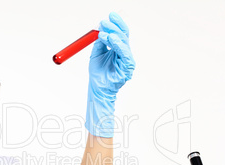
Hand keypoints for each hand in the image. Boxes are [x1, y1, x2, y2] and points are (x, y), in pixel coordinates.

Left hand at [85, 12, 134, 137]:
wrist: (98, 89)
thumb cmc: (98, 74)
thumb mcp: (96, 54)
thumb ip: (99, 42)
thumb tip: (99, 29)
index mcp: (118, 49)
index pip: (120, 32)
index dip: (116, 23)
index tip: (109, 16)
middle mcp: (124, 52)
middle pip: (124, 34)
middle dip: (114, 26)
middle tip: (104, 21)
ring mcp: (127, 59)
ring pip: (124, 42)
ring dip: (113, 35)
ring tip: (103, 32)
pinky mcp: (128, 67)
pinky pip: (124, 53)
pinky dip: (117, 45)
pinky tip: (110, 40)